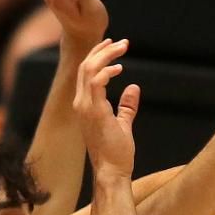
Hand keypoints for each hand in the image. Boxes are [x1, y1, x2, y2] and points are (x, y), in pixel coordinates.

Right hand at [74, 39, 139, 176]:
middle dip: (102, 50)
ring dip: (106, 56)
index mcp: (85, 105)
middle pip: (85, 67)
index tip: (114, 45)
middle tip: (122, 42)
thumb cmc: (116, 152)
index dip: (98, 56)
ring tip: (122, 48)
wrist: (112, 172)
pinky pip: (95, 83)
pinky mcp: (94, 113)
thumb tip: (133, 87)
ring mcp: (85, 108)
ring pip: (88, 70)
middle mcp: (81, 104)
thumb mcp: (123, 124)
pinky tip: (120, 69)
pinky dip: (106, 71)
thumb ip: (126, 106)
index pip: (85, 73)